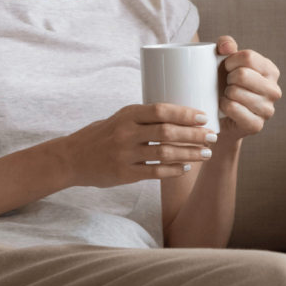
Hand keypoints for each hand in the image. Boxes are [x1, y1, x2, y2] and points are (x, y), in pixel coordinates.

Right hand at [60, 103, 216, 187]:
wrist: (73, 158)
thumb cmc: (102, 135)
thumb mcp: (121, 118)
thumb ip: (145, 117)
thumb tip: (182, 114)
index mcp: (127, 115)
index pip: (161, 110)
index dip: (185, 114)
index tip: (204, 117)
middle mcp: (126, 133)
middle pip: (167, 132)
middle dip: (194, 134)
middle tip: (212, 136)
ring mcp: (125, 155)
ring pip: (164, 153)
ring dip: (190, 153)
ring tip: (206, 153)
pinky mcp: (124, 174)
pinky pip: (155, 172)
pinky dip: (174, 170)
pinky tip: (187, 167)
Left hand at [216, 35, 281, 140]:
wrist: (220, 115)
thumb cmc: (224, 83)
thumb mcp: (225, 59)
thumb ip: (226, 44)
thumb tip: (228, 47)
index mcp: (271, 71)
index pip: (247, 57)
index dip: (230, 61)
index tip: (227, 68)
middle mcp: (274, 90)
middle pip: (242, 74)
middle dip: (228, 78)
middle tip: (228, 84)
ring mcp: (268, 109)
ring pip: (236, 92)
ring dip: (226, 93)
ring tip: (228, 96)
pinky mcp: (256, 125)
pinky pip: (233, 108)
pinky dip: (223, 106)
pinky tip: (225, 107)